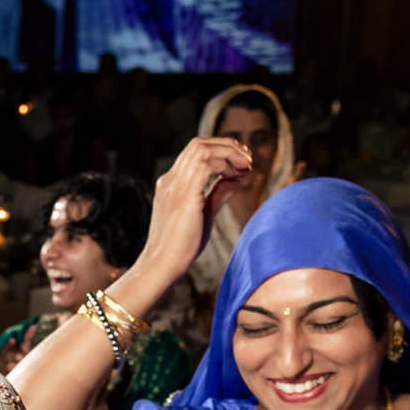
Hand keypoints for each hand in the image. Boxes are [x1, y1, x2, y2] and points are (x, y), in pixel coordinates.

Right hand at [133, 136, 252, 282]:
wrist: (163, 265)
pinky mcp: (184, 195)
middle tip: (247, 158)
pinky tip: (237, 175)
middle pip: (198, 144)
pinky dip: (225, 164)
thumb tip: (237, 177)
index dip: (221, 150)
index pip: (195, 152)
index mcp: (171, 183)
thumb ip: (218, 193)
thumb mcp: (205, 213)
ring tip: (245, 165)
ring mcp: (175, 185)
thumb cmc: (181, 245)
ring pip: (202, 149)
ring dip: (228, 152)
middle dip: (226, 145)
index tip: (240, 162)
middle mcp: (170, 179)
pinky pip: (205, 164)